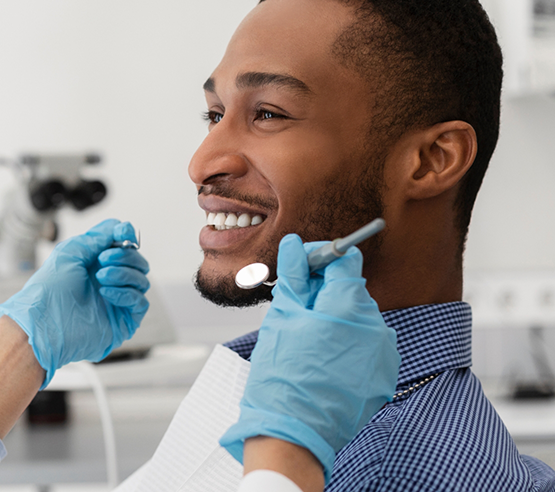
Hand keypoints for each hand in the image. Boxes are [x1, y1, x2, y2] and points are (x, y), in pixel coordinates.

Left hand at [0, 219, 149, 388]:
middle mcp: (111, 281)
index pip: (125, 246)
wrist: (43, 323)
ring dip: (123, 273)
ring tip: (101, 277)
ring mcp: (119, 300)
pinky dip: (126, 293)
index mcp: (99, 264)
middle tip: (104, 260)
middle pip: (138, 261)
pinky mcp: (125, 320)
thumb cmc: (50, 290)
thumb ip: (98, 236)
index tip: (122, 233)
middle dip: (125, 255)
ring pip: (142, 279)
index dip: (127, 236)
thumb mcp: (71, 251)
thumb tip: (122, 227)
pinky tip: (106, 292)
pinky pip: (141, 301)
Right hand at [220, 234, 399, 482]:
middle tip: (298, 307)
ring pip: (358, 317)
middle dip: (325, 291)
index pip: (345, 260)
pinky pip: (367, 343)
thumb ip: (294, 275)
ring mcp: (384, 352)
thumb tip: (295, 245)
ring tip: (309, 339)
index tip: (303, 268)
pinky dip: (348, 342)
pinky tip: (325, 358)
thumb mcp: (283, 316)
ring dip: (336, 317)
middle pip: (351, 289)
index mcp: (350, 306)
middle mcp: (376, 325)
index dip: (321, 258)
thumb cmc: (282, 375)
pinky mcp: (384, 374)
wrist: (293, 435)